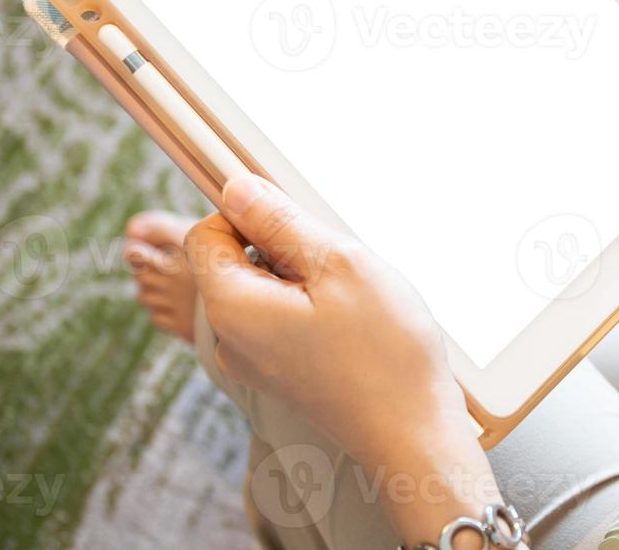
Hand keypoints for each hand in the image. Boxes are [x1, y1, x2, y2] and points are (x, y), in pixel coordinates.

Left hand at [184, 174, 498, 539]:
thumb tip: (235, 187)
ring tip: (351, 299)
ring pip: (262, 288)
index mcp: (231, 307)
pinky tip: (351, 323)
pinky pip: (279, 319)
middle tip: (338, 266)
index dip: (250, 214)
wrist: (413, 432)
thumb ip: (280, 222)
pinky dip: (311, 308)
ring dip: (302, 278)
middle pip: (234, 260)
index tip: (302, 225)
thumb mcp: (339, 265)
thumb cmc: (384, 351)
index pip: (205, 233)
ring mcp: (252, 361)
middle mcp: (229, 338)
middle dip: (282, 247)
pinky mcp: (278, 374)